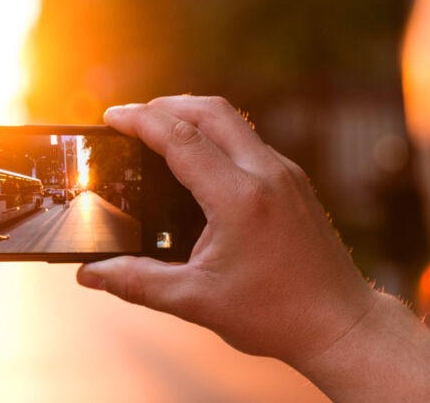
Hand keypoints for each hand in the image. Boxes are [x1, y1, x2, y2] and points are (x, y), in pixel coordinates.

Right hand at [77, 96, 374, 365]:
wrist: (341, 323)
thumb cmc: (274, 315)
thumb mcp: (196, 301)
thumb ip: (137, 283)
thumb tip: (89, 275)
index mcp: (240, 198)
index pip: (181, 138)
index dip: (141, 121)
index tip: (111, 117)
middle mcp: (267, 174)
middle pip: (210, 111)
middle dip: (166, 105)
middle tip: (131, 119)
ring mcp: (287, 174)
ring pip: (234, 122)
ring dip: (194, 117)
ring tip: (160, 133)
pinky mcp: (296, 182)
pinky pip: (250, 143)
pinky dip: (218, 138)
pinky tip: (200, 164)